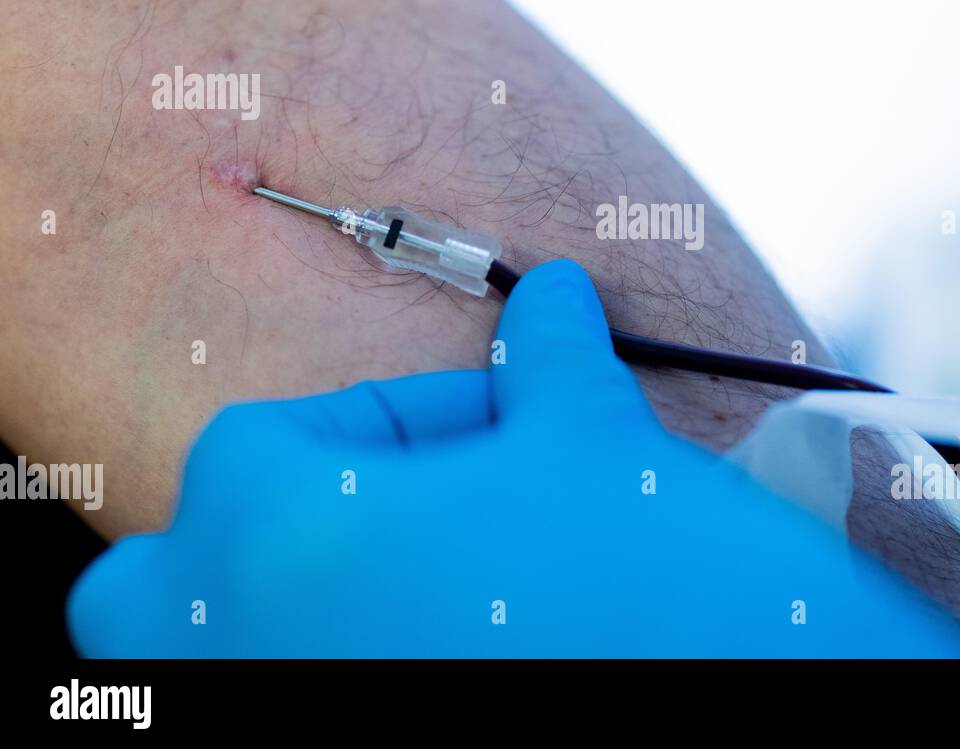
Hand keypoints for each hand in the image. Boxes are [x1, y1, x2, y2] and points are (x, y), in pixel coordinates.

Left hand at [68, 260, 959, 655]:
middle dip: (284, 520)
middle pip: (181, 561)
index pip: (280, 438)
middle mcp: (233, 641)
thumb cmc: (645, 586)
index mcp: (277, 532)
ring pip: (198, 648)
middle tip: (409, 516)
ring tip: (412, 590)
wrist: (733, 695)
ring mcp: (265, 708)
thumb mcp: (598, 448)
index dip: (405, 416)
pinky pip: (273, 689)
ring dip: (282, 602)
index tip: (501, 432)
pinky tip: (441, 643)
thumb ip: (551, 361)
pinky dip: (331, 658)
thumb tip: (556, 296)